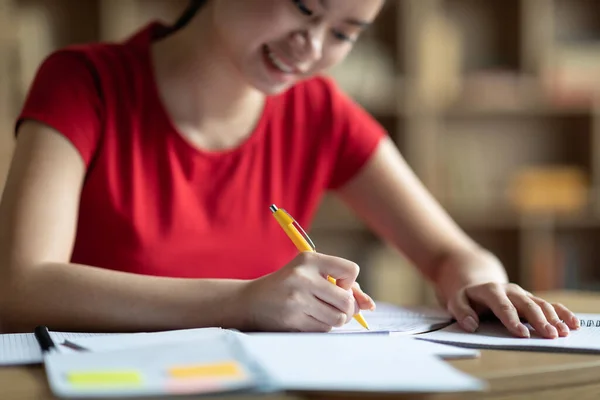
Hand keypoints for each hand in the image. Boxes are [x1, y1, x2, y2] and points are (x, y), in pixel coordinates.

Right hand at [240, 252, 372, 331]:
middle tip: (338, 307)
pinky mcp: (292, 320)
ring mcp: (297, 299)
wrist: (252, 301)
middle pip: (347, 300)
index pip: (351, 270)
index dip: (350, 283)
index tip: (338, 285)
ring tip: (322, 313)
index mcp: (309, 259)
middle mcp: (303, 277)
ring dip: (335, 319)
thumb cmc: (289, 285)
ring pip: (337, 318)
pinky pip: (323, 329)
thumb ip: (342, 285)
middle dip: (348, 308)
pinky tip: (309, 319)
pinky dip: (322, 327)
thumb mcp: (312, 274)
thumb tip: (369, 305)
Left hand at [446, 282, 579, 337]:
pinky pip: (549, 304)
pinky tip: (572, 323)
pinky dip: (562, 313)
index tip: (522, 334)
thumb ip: (461, 312)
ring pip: (540, 304)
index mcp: (490, 290)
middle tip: (549, 335)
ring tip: (562, 333)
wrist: (476, 282)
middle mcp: (510, 290)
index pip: (502, 305)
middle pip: (526, 304)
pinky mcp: (530, 300)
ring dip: (553, 318)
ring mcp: (522, 295)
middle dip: (538, 320)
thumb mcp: (456, 301)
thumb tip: (471, 325)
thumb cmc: (467, 297)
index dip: (512, 319)